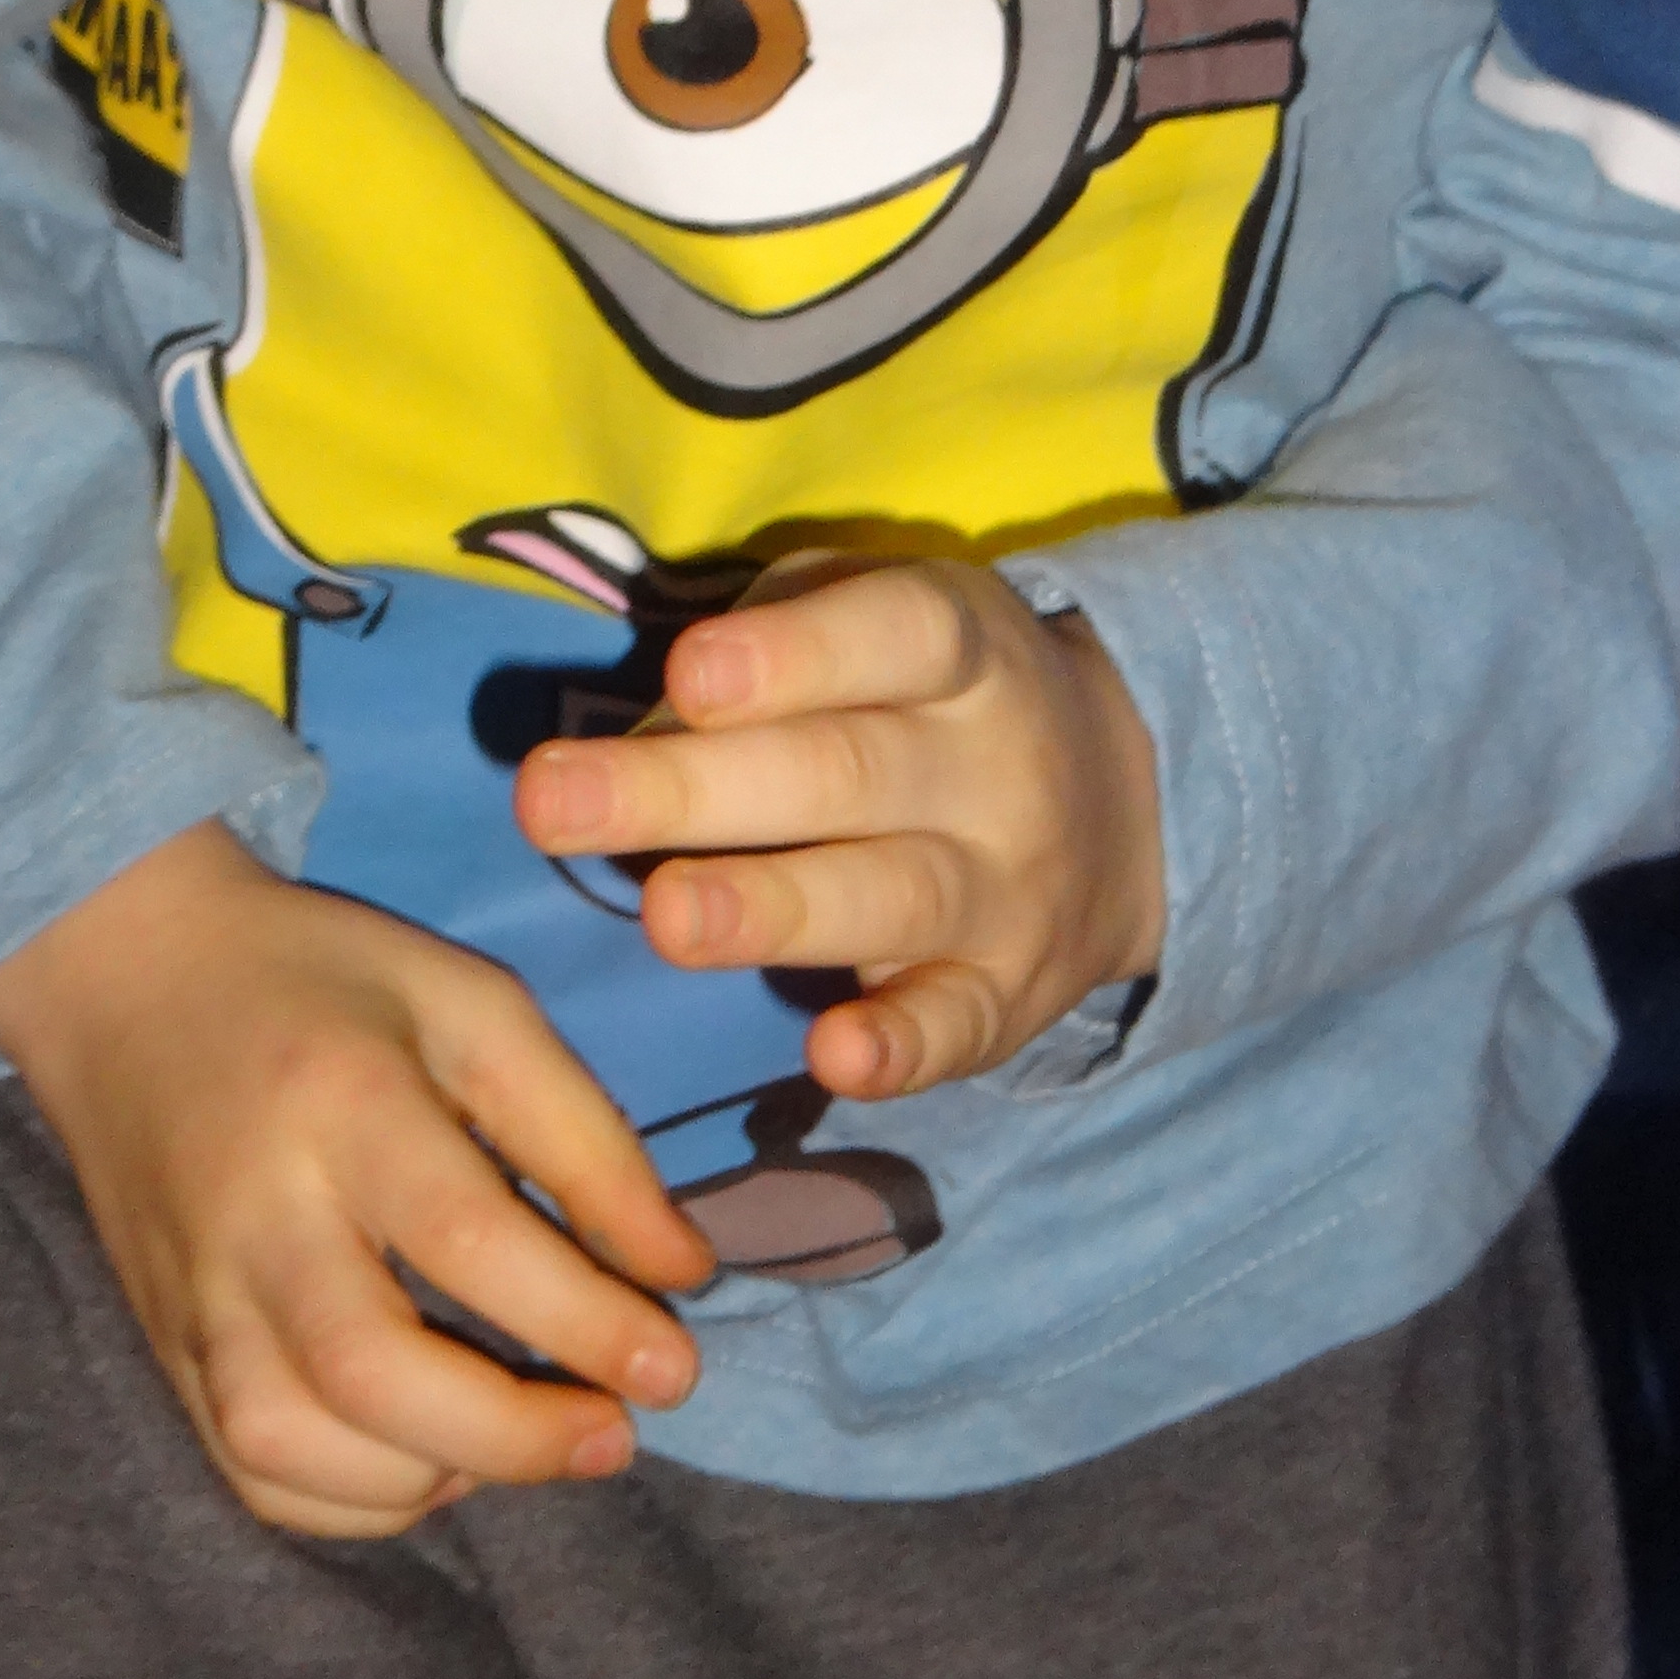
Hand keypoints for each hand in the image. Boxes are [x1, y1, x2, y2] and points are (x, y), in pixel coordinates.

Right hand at [0, 821, 711, 1537]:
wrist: (131, 975)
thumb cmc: (326, 983)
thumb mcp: (471, 1005)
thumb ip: (581, 1137)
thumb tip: (680, 1276)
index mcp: (339, 1099)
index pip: (464, 1237)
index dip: (584, 1319)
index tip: (676, 1365)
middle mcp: (253, 1210)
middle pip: (367, 1370)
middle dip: (511, 1436)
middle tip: (615, 1435)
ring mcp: (193, 1291)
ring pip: (292, 1444)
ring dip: (431, 1478)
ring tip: (520, 1443)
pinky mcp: (163, 1345)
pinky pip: (250, 1473)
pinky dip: (350, 1503)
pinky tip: (426, 1462)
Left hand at [511, 556, 1163, 1099]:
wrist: (1128, 805)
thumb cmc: (927, 692)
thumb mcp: (877, 620)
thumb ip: (767, 647)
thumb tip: (641, 725)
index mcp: (955, 646)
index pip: (885, 635)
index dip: (790, 656)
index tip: (688, 675)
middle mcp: (989, 763)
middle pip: (841, 772)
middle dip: (692, 791)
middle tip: (552, 803)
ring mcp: (1005, 888)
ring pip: (885, 898)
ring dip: (770, 912)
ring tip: (663, 918)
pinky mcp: (1009, 997)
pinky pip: (957, 1029)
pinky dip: (901, 1050)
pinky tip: (834, 1058)